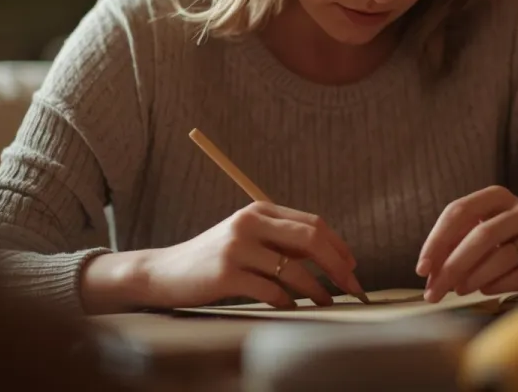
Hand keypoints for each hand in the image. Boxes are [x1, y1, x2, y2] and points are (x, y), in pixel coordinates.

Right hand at [82, 202, 366, 311]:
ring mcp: (237, 247)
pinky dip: (288, 302)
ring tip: (326, 302)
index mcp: (259, 210)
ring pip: (294, 268)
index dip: (338, 246)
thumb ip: (281, 241)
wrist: (165, 272)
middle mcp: (249, 222)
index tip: (352, 268)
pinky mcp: (226, 273)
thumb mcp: (247, 239)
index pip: (312, 223)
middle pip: (310, 238)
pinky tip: (292, 308)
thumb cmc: (213, 259)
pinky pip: (271, 290)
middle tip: (352, 287)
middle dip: (337, 265)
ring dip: (317, 289)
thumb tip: (330, 257)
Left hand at [416, 186, 517, 301]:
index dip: (437, 241)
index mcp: (496, 196)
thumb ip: (455, 247)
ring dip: (476, 276)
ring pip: (504, 254)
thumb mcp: (483, 236)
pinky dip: (501, 283)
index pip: (459, 211)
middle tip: (435, 292)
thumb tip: (429, 273)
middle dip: (453, 266)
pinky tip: (485, 291)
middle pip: (481, 234)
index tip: (421, 269)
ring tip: (459, 290)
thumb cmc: (510, 244)